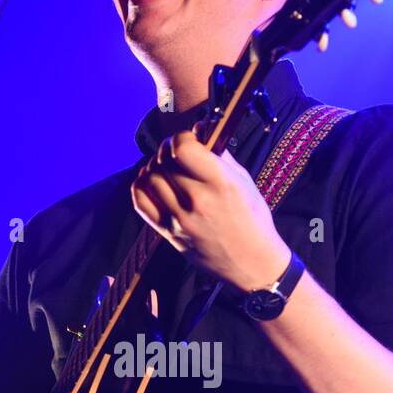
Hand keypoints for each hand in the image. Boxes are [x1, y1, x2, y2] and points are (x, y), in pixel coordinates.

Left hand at [131, 124, 291, 291]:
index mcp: (221, 184)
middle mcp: (197, 201)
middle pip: (164, 161)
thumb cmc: (252, 220)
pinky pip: (139, 201)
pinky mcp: (168, 233)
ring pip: (149, 178)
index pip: (183, 148)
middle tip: (178, 152)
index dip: (182, 138)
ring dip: (155, 166)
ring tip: (167, 168)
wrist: (252, 263)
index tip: (190, 140)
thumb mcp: (243, 181)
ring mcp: (180, 219)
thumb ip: (220, 154)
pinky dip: (142, 185)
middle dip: (169, 149)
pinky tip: (154, 182)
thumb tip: (200, 129)